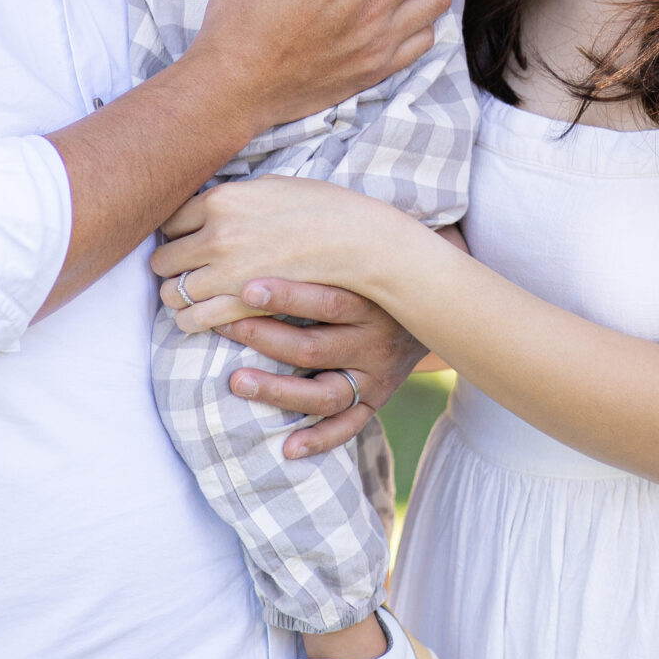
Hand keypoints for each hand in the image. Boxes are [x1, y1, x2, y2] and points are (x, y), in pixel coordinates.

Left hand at [160, 248, 426, 460]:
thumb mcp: (359, 249)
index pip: (327, 300)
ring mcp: (376, 376)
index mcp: (372, 300)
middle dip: (265, 339)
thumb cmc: (375, 269)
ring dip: (278, 391)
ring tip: (235, 382)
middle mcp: (374, 341)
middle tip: (222, 327)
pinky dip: (320, 440)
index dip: (286, 295)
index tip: (245, 287)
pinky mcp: (376, 401)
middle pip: (315, 348)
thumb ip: (319, 236)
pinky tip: (287, 447)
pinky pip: (349, 428)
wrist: (435, 303)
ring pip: (326, 393)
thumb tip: (260, 210)